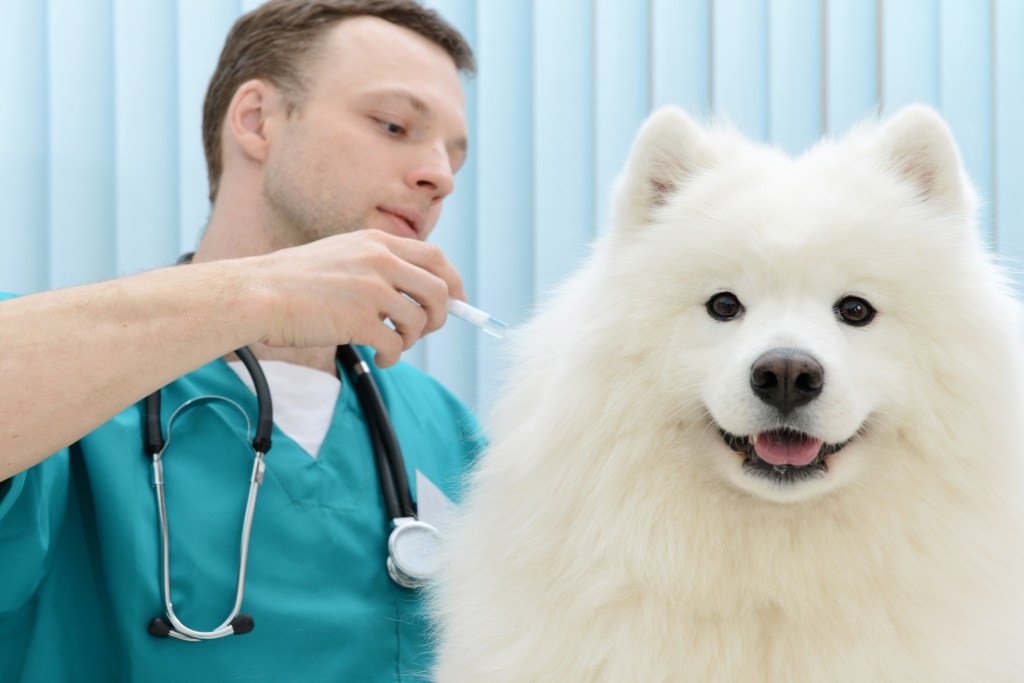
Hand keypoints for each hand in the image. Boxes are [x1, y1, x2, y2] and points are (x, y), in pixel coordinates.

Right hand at [249, 230, 464, 366]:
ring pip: (419, 321)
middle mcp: (379, 260)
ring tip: (392, 345)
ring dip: (411, 340)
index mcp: (377, 242)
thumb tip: (421, 292)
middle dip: (440, 316)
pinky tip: (380, 358)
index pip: (436, 257)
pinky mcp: (359, 320)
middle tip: (424, 330)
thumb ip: (379, 264)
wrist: (257, 293)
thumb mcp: (343, 254)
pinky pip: (395, 345)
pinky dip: (393, 357)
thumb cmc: (296, 281)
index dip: (454, 282)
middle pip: (439, 290)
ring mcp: (370, 289)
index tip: (457, 302)